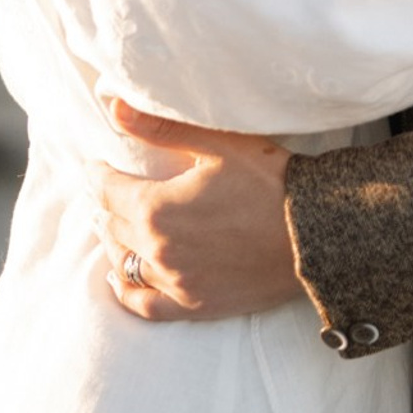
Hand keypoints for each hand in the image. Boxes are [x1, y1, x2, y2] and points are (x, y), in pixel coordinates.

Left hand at [89, 100, 305, 322]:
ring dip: (114, 241)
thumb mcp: (214, 143)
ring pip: (124, 262)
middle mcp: (159, 251)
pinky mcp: (196, 305)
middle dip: (106, 204)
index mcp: (157, 209)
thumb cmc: (268, 181)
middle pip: (113, 225)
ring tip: (113, 224)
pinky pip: (146, 306)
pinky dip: (127, 292)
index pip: (107, 191)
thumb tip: (113, 106)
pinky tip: (119, 279)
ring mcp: (177, 283)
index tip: (97, 164)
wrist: (314, 236)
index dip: (98, 174)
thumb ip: (159, 128)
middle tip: (108, 190)